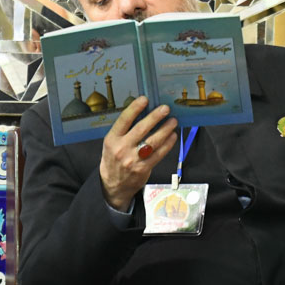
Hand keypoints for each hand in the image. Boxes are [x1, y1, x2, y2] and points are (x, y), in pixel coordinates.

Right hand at [98, 96, 176, 210]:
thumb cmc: (114, 159)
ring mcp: (133, 160)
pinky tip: (173, 136)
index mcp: (112, 139)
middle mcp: (122, 149)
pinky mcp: (143, 169)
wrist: (113, 185)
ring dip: (165, 129)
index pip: (124, 120)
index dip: (135, 108)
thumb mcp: (112, 143)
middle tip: (165, 109)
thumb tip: (143, 113)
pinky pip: (159, 154)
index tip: (145, 99)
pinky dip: (168, 144)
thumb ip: (124, 131)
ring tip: (173, 121)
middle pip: (141, 129)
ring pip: (153, 141)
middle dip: (155, 117)